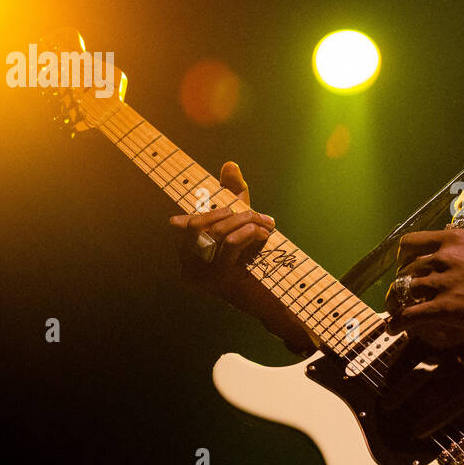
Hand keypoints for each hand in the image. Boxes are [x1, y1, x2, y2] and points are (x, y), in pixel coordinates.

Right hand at [168, 161, 316, 352]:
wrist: (277, 301)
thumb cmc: (258, 262)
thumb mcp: (242, 224)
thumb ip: (233, 196)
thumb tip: (229, 163)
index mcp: (186, 256)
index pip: (189, 222)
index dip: (211, 208)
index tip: (239, 203)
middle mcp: (187, 268)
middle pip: (197, 224)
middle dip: (231, 213)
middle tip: (258, 215)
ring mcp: (201, 276)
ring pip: (217, 231)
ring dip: (246, 221)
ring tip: (266, 225)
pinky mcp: (221, 279)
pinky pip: (231, 243)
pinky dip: (250, 233)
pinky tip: (264, 235)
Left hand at [385, 228, 463, 348]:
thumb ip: (461, 247)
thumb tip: (445, 239)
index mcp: (454, 239)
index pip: (411, 242)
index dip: (402, 257)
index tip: (403, 266)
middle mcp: (446, 256)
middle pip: (407, 270)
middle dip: (401, 283)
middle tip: (403, 294)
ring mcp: (444, 281)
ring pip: (405, 291)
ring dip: (398, 302)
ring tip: (397, 310)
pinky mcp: (445, 307)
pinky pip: (410, 314)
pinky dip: (398, 323)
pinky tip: (394, 328)